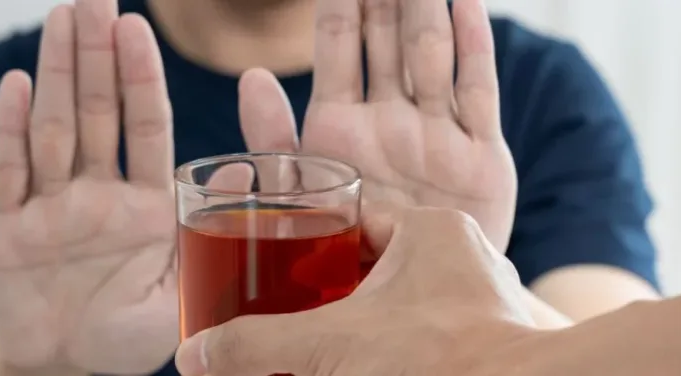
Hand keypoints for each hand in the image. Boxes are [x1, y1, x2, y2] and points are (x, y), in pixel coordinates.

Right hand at [0, 1, 176, 372]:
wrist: (70, 365)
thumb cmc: (132, 332)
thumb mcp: (185, 284)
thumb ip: (212, 226)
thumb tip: (250, 169)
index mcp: (144, 203)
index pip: (145, 127)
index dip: (141, 78)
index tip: (137, 29)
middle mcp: (98, 193)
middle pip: (97, 113)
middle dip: (96, 56)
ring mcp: (51, 205)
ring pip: (55, 129)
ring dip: (56, 74)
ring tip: (61, 19)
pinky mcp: (8, 226)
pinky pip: (10, 171)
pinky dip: (11, 130)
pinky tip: (17, 86)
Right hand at [174, 207, 537, 374]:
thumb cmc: (437, 359)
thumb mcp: (331, 344)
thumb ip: (257, 345)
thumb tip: (194, 355)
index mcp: (428, 230)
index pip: (354, 214)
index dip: (309, 234)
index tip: (276, 256)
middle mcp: (460, 257)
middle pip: (374, 261)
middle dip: (329, 285)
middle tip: (288, 305)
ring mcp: (478, 301)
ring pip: (402, 300)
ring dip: (360, 319)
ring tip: (319, 340)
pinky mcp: (485, 339)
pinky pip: (427, 329)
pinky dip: (390, 345)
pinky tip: (363, 364)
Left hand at [239, 0, 515, 251]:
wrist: (418, 303)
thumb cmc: (352, 256)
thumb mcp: (302, 196)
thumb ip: (276, 139)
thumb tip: (250, 76)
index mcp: (341, 126)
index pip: (337, 47)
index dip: (338, 4)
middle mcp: (390, 119)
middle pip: (386, 40)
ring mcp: (437, 131)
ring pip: (431, 54)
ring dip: (425, 8)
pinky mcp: (480, 153)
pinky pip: (477, 89)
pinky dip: (473, 46)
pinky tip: (465, 2)